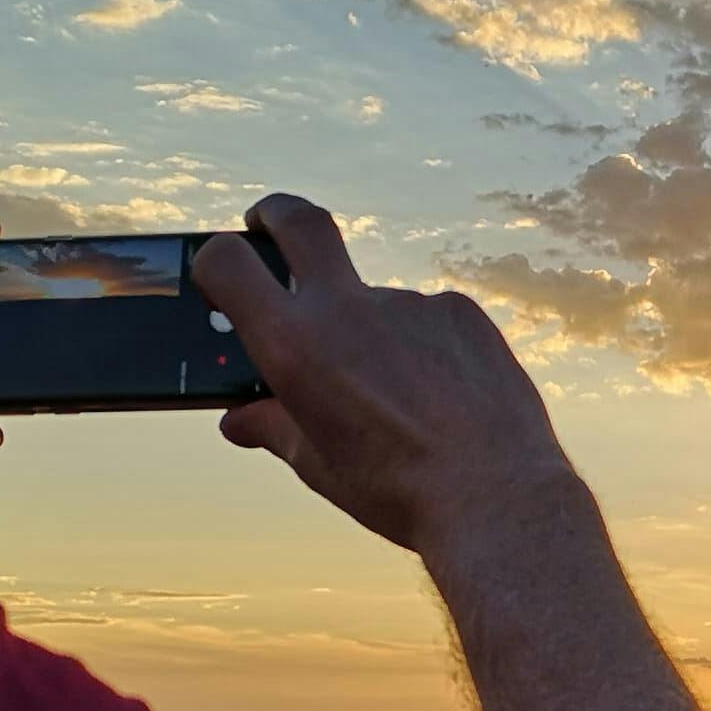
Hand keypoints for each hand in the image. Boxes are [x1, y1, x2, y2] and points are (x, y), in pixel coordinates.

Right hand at [194, 194, 581, 553]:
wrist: (494, 497)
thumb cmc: (396, 490)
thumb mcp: (318, 465)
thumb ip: (273, 428)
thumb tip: (240, 418)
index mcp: (294, 346)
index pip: (229, 262)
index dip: (215, 260)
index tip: (220, 271)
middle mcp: (347, 308)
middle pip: (301, 222)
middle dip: (276, 214)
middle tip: (267, 223)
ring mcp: (408, 302)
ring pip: (375, 304)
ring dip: (373, 337)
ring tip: (402, 404)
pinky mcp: (459, 309)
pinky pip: (427, 320)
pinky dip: (424, 349)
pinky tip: (444, 397)